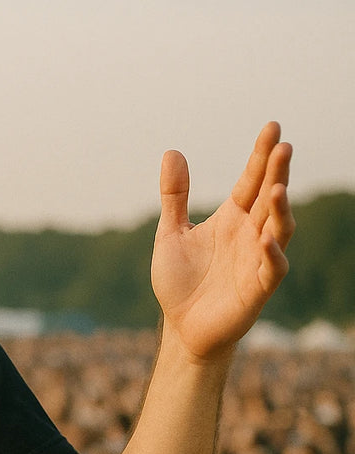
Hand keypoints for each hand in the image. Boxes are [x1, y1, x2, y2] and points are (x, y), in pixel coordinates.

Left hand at [151, 122, 293, 360]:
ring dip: (280, 210)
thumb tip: (172, 151)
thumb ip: (174, 196)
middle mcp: (249, 235)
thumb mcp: (170, 233)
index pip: (250, 181)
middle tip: (284, 145)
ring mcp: (257, 260)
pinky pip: (272, 269)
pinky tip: (267, 238)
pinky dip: (272, 254)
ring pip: (278, 229)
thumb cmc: (180, 281)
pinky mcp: (257, 288)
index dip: (261, 156)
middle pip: (268, 198)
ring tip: (277, 188)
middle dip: (277, 173)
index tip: (273, 127)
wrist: (182, 327)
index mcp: (231, 219)